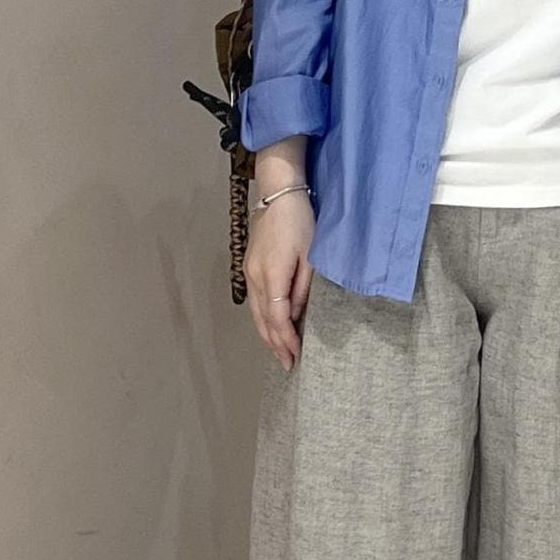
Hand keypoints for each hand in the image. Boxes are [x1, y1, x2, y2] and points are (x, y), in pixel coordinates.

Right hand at [245, 191, 315, 370]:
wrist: (278, 195)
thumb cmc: (300, 223)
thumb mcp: (310, 256)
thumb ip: (303, 288)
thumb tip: (296, 314)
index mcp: (272, 275)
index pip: (277, 317)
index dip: (286, 339)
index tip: (296, 356)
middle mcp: (256, 278)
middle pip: (263, 320)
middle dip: (275, 344)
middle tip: (288, 364)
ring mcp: (250, 272)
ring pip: (257, 313)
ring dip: (267, 335)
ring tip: (279, 353)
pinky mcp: (250, 267)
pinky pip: (256, 302)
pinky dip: (263, 320)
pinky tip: (271, 327)